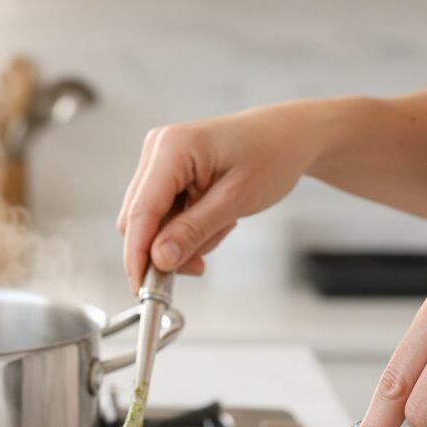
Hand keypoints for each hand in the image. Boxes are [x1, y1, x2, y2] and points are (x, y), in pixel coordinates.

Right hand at [117, 103, 319, 291]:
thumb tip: (159, 259)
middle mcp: (158, 149)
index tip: (142, 289)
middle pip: (138, 220)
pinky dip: (186, 230)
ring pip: (151, 223)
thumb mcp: (236, 200)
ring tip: (221, 228)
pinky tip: (214, 222)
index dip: (137, 255)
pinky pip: (164, 215)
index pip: (140, 213)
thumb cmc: (272, 155)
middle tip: (200, 265)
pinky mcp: (167, 172)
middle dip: (164, 250)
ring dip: (180, 240)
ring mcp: (160, 160)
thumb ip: (193, 231)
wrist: (289, 136)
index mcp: (173, 148)